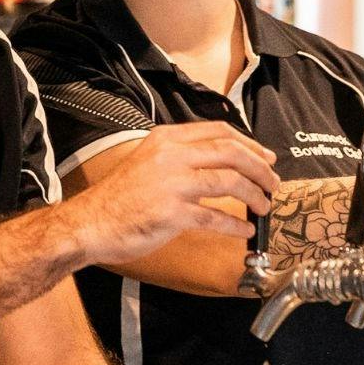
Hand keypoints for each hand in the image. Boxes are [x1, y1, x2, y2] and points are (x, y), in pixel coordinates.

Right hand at [63, 122, 277, 264]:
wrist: (90, 223)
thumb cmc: (120, 197)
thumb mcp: (148, 160)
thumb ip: (180, 156)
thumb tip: (221, 162)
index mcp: (167, 139)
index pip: (219, 132)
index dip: (250, 144)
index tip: (266, 158)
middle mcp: (171, 155)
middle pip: (230, 153)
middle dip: (259, 168)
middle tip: (272, 183)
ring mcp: (171, 184)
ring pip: (229, 182)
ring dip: (254, 195)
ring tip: (263, 207)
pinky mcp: (171, 213)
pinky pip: (214, 218)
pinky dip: (235, 226)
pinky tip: (244, 232)